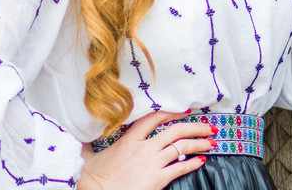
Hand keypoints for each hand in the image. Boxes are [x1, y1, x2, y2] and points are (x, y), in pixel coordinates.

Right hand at [77, 111, 216, 189]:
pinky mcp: (157, 181)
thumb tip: (80, 136)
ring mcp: (151, 164)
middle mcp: (144, 148)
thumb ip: (90, 142)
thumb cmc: (92, 178)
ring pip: (181, 148)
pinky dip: (192, 163)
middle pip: (175, 131)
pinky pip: (179, 168)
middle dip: (195, 127)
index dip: (172, 113)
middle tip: (208, 127)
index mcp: (130, 139)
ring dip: (199, 144)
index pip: (154, 119)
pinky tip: (201, 161)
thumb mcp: (91, 154)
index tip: (185, 111)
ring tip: (211, 142)